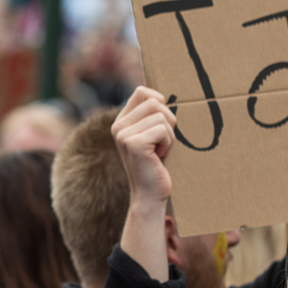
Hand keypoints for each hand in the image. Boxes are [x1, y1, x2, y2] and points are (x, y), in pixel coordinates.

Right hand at [111, 86, 175, 207]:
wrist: (149, 194)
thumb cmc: (155, 164)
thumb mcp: (150, 136)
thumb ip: (150, 116)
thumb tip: (163, 97)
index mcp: (121, 122)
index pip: (142, 92)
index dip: (160, 102)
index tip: (162, 123)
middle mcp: (118, 126)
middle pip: (155, 102)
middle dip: (168, 121)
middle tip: (162, 141)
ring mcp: (124, 135)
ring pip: (162, 116)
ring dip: (169, 135)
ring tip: (160, 150)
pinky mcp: (134, 143)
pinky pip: (163, 129)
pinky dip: (169, 144)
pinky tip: (160, 156)